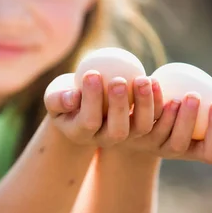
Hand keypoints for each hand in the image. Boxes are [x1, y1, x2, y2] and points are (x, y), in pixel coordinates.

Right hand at [44, 71, 158, 147]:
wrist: (83, 107)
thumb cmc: (64, 97)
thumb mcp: (54, 97)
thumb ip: (58, 99)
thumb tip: (72, 97)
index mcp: (82, 134)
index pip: (89, 121)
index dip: (91, 100)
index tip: (92, 73)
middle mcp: (105, 139)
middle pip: (117, 130)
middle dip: (119, 106)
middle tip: (118, 80)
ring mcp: (126, 135)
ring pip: (141, 127)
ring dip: (145, 104)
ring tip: (142, 79)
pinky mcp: (140, 125)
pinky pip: (155, 117)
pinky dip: (157, 101)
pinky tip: (155, 80)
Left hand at [124, 81, 211, 163]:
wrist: (129, 115)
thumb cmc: (171, 104)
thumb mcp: (193, 99)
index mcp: (207, 143)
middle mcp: (187, 151)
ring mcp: (162, 148)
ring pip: (179, 143)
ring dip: (187, 118)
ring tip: (191, 95)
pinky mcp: (138, 139)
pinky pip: (150, 125)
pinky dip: (155, 104)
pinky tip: (158, 83)